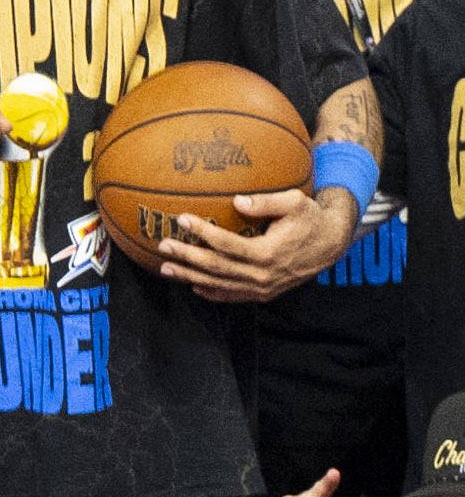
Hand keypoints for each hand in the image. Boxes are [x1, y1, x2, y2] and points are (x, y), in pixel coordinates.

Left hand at [156, 186, 355, 304]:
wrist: (332, 244)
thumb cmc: (311, 219)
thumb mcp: (295, 202)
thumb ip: (267, 201)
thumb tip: (237, 200)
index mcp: (268, 253)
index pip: (226, 244)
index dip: (202, 232)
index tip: (182, 219)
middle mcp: (262, 275)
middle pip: (216, 267)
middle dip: (187, 257)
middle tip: (164, 246)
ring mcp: (262, 288)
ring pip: (219, 284)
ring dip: (190, 276)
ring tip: (165, 268)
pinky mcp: (264, 294)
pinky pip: (232, 296)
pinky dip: (211, 292)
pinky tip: (192, 285)